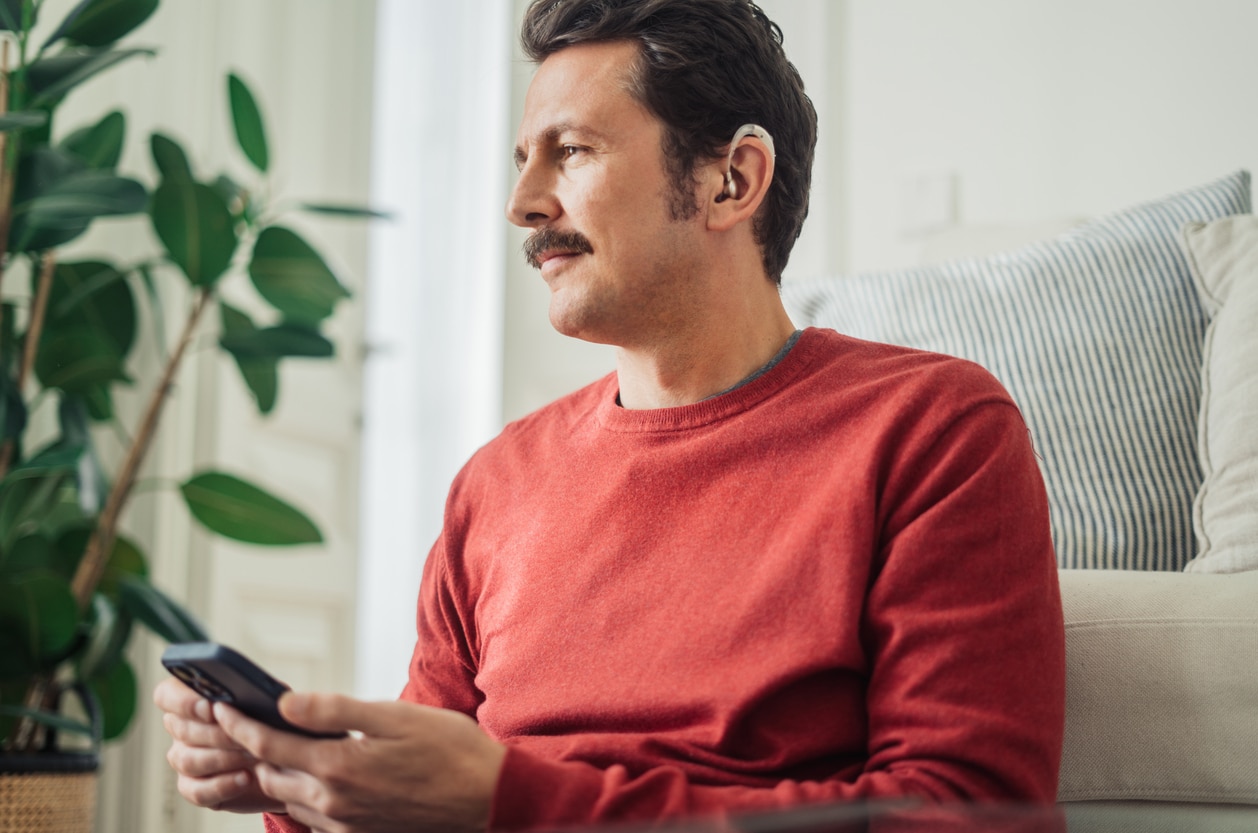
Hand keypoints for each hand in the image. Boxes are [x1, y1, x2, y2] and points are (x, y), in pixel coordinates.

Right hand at [152, 677, 284, 813]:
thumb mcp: (268, 702)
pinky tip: (246, 778)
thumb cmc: (273, 722)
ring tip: (252, 755)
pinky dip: (222, 785)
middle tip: (245, 735)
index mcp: (192, 698)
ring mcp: (184, 758)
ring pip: (187, 760)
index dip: (184, 701)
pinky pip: (197, 791)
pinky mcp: (193, 787)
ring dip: (222, 758)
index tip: (211, 707)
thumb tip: (251, 695)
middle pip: (181, 730)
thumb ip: (254, 694)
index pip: (167, 695)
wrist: (284, 760)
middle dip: (216, 733)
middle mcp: (181, 728)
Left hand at [216, 692, 506, 832]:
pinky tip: (313, 776)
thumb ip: (335, 710)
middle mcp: (333, 802)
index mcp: (338, 767)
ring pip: (287, 799)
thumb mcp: (395, 717)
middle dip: (250, 750)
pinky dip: (300, 794)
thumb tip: (287, 702)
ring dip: (273, 774)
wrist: (487, 800)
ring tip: (270, 748)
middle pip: (269, 776)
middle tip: (241, 724)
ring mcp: (345, 823)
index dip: (240, 724)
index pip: (269, 745)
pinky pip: (312, 816)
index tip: (222, 706)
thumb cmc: (450, 751)